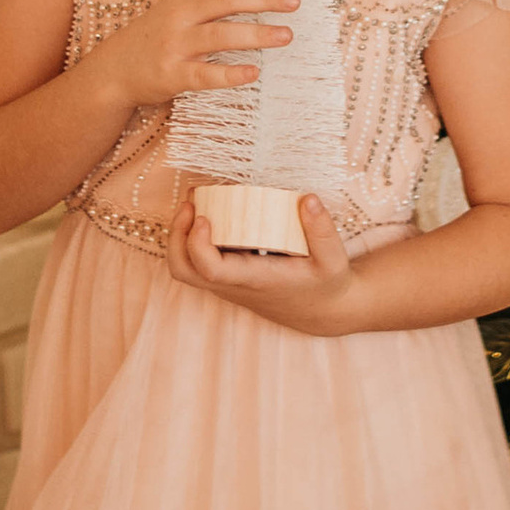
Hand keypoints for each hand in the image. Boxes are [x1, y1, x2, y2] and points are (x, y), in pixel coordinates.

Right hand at [97, 0, 296, 120]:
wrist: (113, 71)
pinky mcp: (173, 75)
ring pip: (219, 35)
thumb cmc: (155, 35)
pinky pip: (205, 74)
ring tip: (286, 35)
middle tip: (294, 0)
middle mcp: (179, 14)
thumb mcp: (174, 5)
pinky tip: (254, 73)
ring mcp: (175, 44)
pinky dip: (230, 74)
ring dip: (256, 34)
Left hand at [166, 189, 356, 335]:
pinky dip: (192, 236)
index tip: (204, 216)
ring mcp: (227, 282)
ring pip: (184, 267)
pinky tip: (210, 210)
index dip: (197, 243)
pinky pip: (196, 259)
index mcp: (254, 281)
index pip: (210, 271)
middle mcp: (233, 285)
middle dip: (176, 236)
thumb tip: (308, 199)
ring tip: (195, 202)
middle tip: (191, 203)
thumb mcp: (333, 259)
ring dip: (180, 235)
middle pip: (183, 271)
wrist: (321, 311)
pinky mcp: (228, 276)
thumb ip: (322, 230)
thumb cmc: (325, 284)